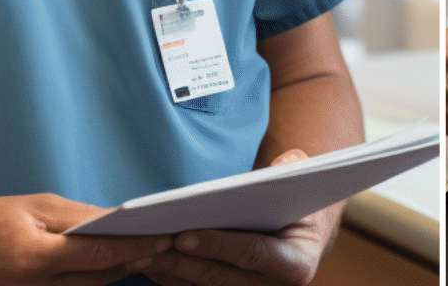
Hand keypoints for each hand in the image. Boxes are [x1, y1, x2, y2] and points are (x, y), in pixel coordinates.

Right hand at [0, 192, 172, 284]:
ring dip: (117, 273)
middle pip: (100, 278)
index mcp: (34, 259)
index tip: (163, 237)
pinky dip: (92, 282)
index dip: (136, 246)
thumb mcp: (28, 209)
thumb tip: (115, 220)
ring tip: (145, 253)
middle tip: (166, 244)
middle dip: (134, 261)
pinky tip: (109, 267)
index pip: (99, 255)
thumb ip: (75, 218)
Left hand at [140, 151, 341, 285]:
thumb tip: (265, 176)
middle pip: (220, 276)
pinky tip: (149, 262)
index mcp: (297, 264)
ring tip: (140, 252)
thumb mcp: (302, 181)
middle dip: (183, 260)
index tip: (183, 235)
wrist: (306, 231)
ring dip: (171, 271)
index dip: (217, 245)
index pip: (252, 254)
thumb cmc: (299, 200)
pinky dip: (172, 277)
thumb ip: (290, 172)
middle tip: (150, 244)